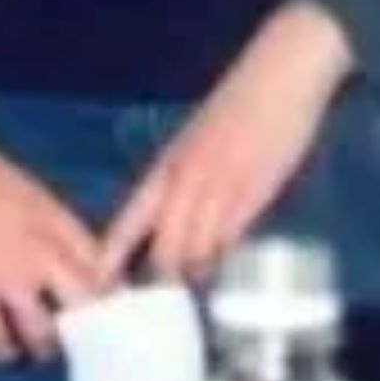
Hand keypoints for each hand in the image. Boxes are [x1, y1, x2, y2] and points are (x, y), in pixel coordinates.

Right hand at [0, 128, 109, 360]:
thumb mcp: (36, 196)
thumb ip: (59, 228)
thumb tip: (80, 259)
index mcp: (59, 225)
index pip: (99, 266)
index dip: (110, 290)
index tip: (113, 307)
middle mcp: (41, 254)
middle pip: (81, 302)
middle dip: (88, 325)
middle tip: (83, 338)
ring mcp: (8, 275)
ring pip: (41, 329)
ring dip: (45, 345)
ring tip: (43, 350)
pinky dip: (0, 348)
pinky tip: (4, 351)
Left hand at [103, 2, 353, 284]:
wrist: (281, 73)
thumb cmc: (243, 103)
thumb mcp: (201, 140)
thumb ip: (188, 178)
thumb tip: (180, 218)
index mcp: (169, 164)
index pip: (132, 219)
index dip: (114, 254)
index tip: (98, 284)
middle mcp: (187, 180)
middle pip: (164, 247)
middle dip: (160, 279)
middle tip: (156, 307)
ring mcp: (221, 188)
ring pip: (198, 250)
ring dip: (196, 274)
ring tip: (193, 296)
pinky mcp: (255, 192)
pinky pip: (232, 240)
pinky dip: (227, 259)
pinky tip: (226, 271)